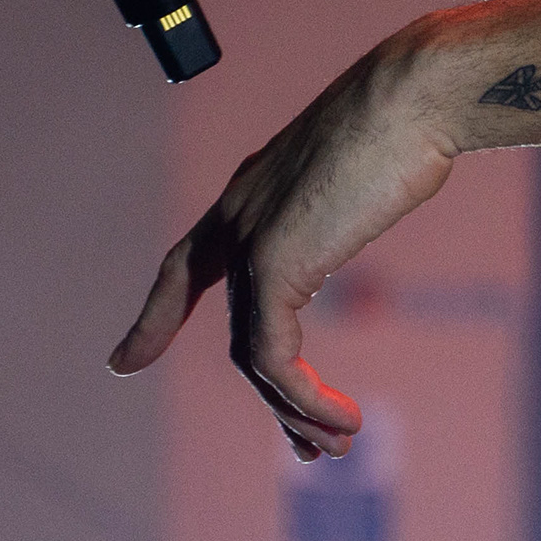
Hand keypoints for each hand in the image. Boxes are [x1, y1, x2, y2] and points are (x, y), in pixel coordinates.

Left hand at [112, 25, 466, 455]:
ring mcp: (249, 238)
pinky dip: (302, 398)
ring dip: (295, 410)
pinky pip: (271, 355)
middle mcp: (237, 214)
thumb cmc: (412, 117)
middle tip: (312, 446)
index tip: (122, 362)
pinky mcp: (273, 261)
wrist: (418, 94)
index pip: (183, 265)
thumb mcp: (367, 167)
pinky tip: (342, 418)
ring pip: (251, 353)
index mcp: (252, 191)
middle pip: (234, 326)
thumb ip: (352, 192)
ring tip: (340, 443)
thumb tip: (388, 183)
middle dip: (273, 397)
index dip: (155, 317)